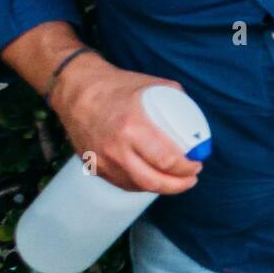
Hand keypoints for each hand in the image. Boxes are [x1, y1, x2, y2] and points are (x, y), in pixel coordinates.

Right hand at [50, 54, 201, 194]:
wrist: (76, 90)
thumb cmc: (116, 86)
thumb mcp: (152, 85)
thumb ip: (177, 100)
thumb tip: (196, 120)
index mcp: (132, 126)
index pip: (167, 159)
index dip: (186, 168)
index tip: (197, 164)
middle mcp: (116, 147)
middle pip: (153, 180)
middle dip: (178, 184)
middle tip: (190, 178)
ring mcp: (102, 160)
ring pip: (138, 186)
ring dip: (161, 188)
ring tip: (176, 181)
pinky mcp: (94, 166)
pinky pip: (122, 183)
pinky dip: (141, 184)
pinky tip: (153, 179)